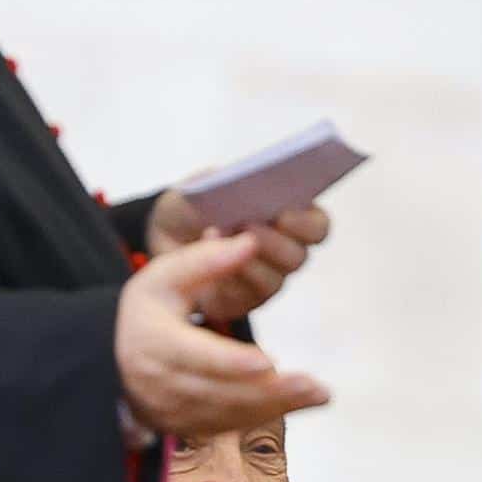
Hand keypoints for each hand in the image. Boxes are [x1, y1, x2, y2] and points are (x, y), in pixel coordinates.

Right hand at [114, 233, 330, 434]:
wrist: (112, 359)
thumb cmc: (146, 311)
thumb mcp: (163, 277)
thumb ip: (206, 260)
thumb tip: (250, 241)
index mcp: (154, 342)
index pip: (196, 356)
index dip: (232, 362)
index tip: (269, 362)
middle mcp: (163, 383)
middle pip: (221, 391)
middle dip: (270, 392)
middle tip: (313, 385)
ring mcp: (175, 411)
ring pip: (231, 413)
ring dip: (278, 406)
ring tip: (319, 394)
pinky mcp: (189, 426)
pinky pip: (231, 424)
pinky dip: (268, 414)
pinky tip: (302, 401)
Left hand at [147, 189, 330, 309]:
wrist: (165, 238)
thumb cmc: (195, 206)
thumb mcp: (202, 183)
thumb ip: (222, 180)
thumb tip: (237, 184)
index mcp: (290, 217)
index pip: (316, 225)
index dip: (305, 222)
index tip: (283, 212)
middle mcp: (285, 251)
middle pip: (298, 257)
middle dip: (274, 242)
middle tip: (249, 227)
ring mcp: (266, 279)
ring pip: (274, 280)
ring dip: (247, 260)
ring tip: (217, 235)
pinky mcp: (243, 301)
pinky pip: (245, 296)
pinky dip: (228, 277)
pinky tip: (210, 260)